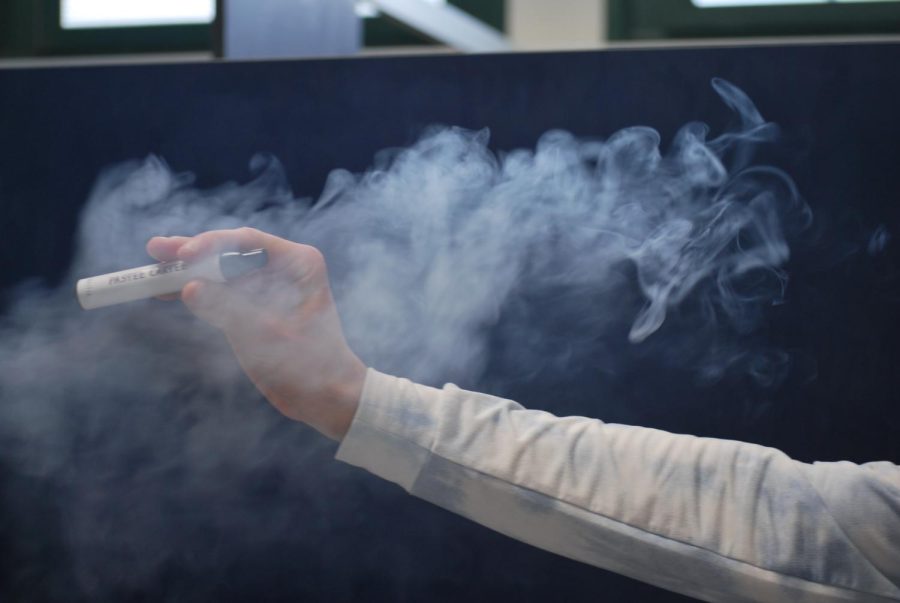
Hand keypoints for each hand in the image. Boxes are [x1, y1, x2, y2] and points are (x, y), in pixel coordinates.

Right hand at [147, 227, 366, 440]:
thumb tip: (189, 288)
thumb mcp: (266, 335)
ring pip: (221, 271)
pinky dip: (197, 293)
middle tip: (156, 249)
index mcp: (299, 262)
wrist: (326, 397)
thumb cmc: (309, 365)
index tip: (182, 255)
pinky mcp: (255, 307)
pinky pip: (221, 292)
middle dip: (192, 253)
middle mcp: (284, 267)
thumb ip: (228, 308)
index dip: (211, 244)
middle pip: (230, 252)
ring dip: (189, 272)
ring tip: (154, 270)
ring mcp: (269, 286)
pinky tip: (167, 292)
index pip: (248, 242)